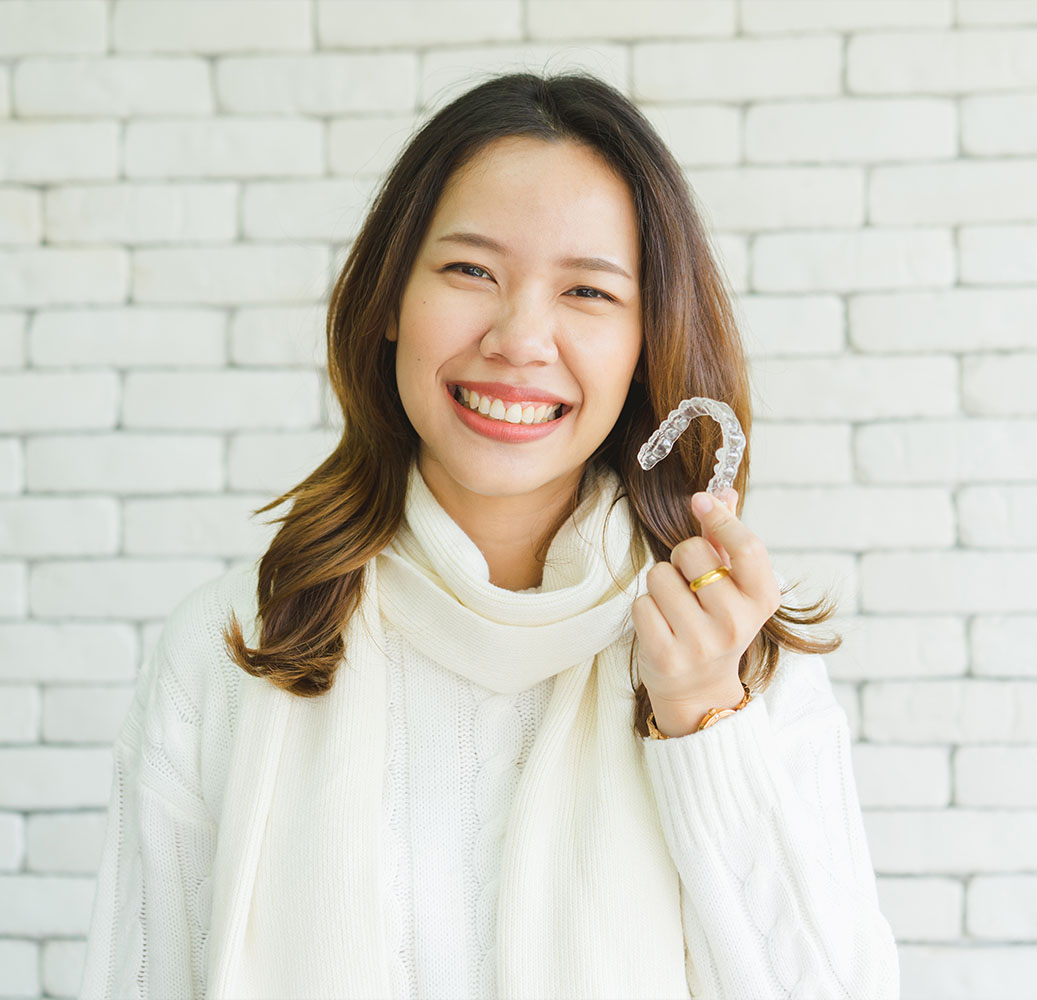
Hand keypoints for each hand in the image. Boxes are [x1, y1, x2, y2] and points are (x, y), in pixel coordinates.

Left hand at [632, 489, 781, 735]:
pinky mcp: (666, 656)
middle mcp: (736, 623)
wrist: (700, 690)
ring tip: (674, 607)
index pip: (747, 547)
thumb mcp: (734, 586)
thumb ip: (727, 538)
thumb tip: (723, 491)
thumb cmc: (716, 624)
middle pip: (691, 553)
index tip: (700, 501)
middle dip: (681, 558)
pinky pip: (641, 604)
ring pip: (659, 576)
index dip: (721, 518)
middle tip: (689, 583)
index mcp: (762, 600)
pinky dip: (645, 608)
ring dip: (660, 585)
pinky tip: (660, 625)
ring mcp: (701, 643)